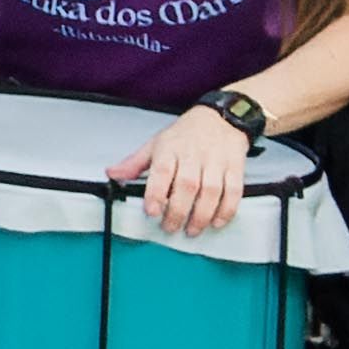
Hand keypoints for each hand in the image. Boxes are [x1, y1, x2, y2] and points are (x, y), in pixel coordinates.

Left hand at [110, 103, 252, 237]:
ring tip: (192, 229)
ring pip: (211, 191)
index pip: (161, 172)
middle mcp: (193, 155)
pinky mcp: (235, 167)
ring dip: (202, 215)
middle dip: (178, 211)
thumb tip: (112, 174)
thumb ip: (135, 163)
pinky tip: (216, 222)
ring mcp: (216, 161)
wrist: (219, 118)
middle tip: (170, 227)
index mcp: (170, 149)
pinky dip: (226, 210)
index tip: (151, 211)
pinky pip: (233, 191)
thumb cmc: (184, 135)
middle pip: (187, 186)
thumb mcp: (155, 144)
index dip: (156, 193)